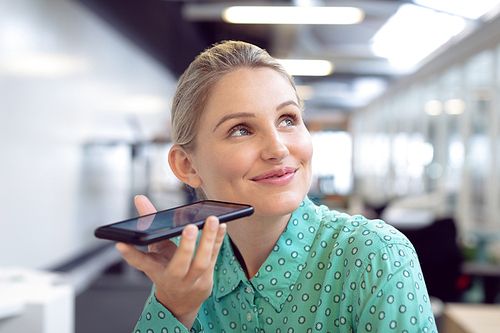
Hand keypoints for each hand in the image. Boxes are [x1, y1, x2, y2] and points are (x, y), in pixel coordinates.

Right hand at [116, 195, 226, 328]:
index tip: (120, 244)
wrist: (180, 300)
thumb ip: (150, 225)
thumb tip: (139, 198)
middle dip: (185, 247)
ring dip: (207, 241)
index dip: (130, 255)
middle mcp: (172, 278)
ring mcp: (191, 281)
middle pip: (179, 266)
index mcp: (154, 270)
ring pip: (200, 263)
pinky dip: (218, 241)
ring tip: (212, 220)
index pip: (140, 263)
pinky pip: (214, 258)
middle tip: (189, 227)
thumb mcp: (154, 249)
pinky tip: (221, 225)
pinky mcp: (206, 279)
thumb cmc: (166, 267)